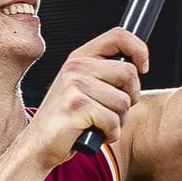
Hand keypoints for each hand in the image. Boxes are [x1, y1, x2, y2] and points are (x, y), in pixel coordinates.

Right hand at [21, 27, 145, 155]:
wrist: (38, 144)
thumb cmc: (65, 119)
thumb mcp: (83, 88)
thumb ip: (106, 74)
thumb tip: (139, 66)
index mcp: (79, 58)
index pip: (118, 36)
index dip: (139, 50)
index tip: (143, 68)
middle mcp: (76, 67)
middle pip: (130, 74)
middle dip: (131, 98)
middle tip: (113, 109)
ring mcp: (74, 85)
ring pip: (124, 102)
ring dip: (118, 121)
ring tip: (98, 123)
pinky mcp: (77, 107)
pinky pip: (113, 121)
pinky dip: (110, 134)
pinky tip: (93, 133)